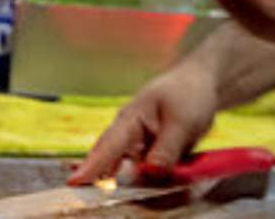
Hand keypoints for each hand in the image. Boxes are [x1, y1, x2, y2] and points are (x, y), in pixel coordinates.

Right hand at [71, 61, 220, 184]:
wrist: (201, 82)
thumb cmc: (188, 93)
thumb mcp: (182, 121)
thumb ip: (166, 149)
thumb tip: (150, 173)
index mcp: (131, 119)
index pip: (109, 145)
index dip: (92, 165)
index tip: (74, 181)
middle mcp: (130, 133)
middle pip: (109, 158)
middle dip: (96, 175)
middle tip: (81, 192)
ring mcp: (140, 143)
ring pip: (128, 169)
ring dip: (124, 181)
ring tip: (104, 190)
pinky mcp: (152, 152)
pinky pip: (144, 170)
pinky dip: (143, 179)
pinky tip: (140, 188)